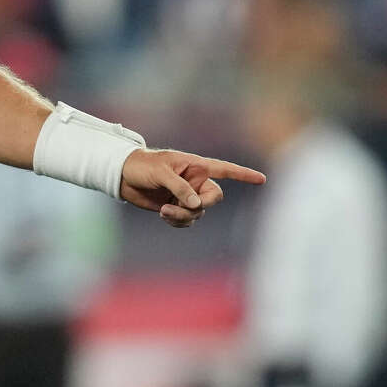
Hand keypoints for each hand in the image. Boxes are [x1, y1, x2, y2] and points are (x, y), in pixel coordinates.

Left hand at [120, 148, 264, 227]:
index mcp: (196, 165)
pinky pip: (187, 220)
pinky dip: (178, 221)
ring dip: (183, 215)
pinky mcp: (177, 207)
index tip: (263, 179)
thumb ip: (180, 187)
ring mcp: (187, 195)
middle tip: (183, 206)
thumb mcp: (161, 173)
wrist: (124, 176)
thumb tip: (197, 205)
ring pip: (199, 213)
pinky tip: (164, 215)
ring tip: (164, 210)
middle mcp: (196, 181)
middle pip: (214, 198)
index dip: (244, 174)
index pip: (225, 169)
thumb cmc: (143, 166)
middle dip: (201, 205)